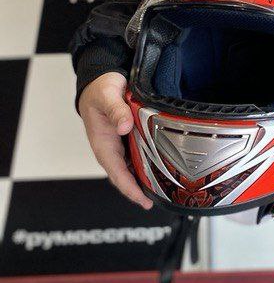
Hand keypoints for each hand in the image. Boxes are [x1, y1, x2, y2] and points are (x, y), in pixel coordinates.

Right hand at [78, 72, 152, 209]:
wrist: (98, 82)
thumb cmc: (99, 90)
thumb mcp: (107, 96)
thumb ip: (116, 110)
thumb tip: (123, 126)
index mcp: (103, 144)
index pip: (117, 174)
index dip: (130, 189)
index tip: (143, 200)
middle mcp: (111, 149)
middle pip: (127, 176)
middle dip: (142, 190)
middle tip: (163, 199)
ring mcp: (119, 146)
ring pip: (134, 168)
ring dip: (146, 179)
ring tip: (166, 189)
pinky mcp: (128, 139)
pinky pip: (138, 155)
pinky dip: (148, 164)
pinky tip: (162, 168)